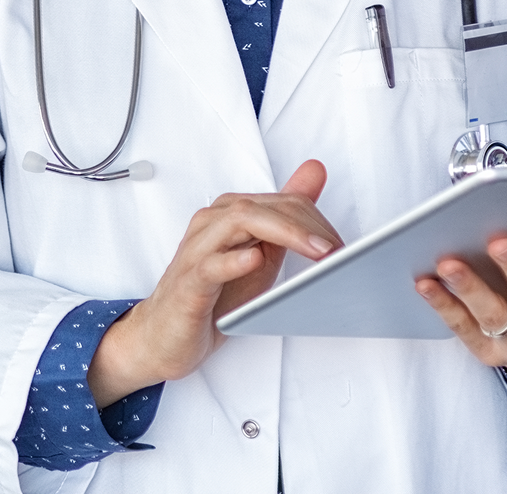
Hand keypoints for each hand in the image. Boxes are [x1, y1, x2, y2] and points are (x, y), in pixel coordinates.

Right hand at [87, 160, 340, 406]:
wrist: (163, 336)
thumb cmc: (213, 294)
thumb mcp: (260, 253)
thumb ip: (286, 216)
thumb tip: (315, 170)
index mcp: (232, 213)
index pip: (281, 203)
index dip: (317, 221)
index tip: (342, 245)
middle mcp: (213, 222)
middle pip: (264, 208)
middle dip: (306, 225)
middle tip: (336, 248)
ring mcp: (198, 250)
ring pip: (239, 222)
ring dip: (283, 233)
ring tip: (315, 250)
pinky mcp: (189, 282)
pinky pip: (210, 265)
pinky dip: (234, 260)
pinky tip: (255, 260)